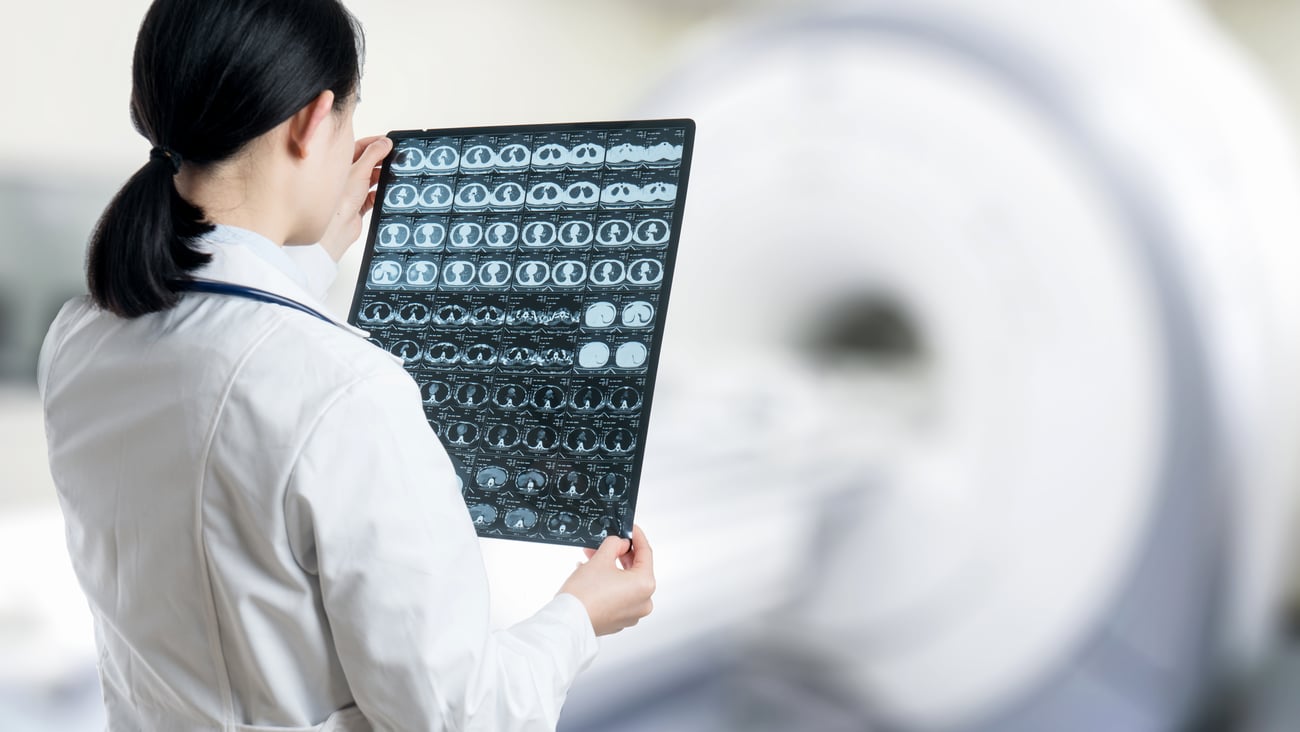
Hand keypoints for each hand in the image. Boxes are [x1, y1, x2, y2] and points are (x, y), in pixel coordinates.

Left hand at [318, 135, 392, 260]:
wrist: (337, 227)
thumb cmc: (341, 198)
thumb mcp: (360, 170)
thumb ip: (374, 154)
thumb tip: (385, 142)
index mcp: (343, 162)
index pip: (362, 146)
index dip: (376, 143)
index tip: (390, 142)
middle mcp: (348, 175)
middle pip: (369, 162)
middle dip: (382, 160)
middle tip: (396, 158)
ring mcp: (354, 190)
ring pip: (373, 179)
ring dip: (383, 178)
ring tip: (394, 176)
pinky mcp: (360, 205)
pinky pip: (375, 196)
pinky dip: (381, 195)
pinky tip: (387, 194)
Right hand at [558, 525, 654, 635]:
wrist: (568, 621)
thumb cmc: (584, 594)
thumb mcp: (601, 558)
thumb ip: (614, 545)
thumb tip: (620, 543)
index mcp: (645, 585)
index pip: (646, 553)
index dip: (637, 536)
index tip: (631, 528)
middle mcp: (644, 601)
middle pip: (635, 569)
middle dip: (618, 553)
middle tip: (607, 542)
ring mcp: (632, 613)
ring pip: (625, 582)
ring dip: (611, 568)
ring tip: (593, 557)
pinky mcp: (619, 620)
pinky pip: (618, 596)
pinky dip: (609, 583)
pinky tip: (592, 574)